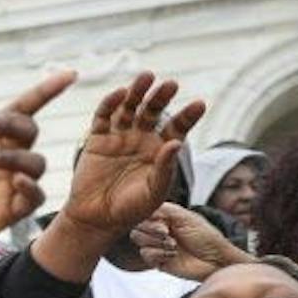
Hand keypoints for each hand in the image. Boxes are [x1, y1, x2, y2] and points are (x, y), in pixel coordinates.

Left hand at [0, 70, 75, 271]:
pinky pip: (35, 197)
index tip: (68, 75)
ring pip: (36, 163)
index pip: (22, 110)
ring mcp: (9, 184)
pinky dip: (31, 187)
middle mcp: (4, 158)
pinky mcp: (10, 211)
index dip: (46, 92)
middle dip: (12, 124)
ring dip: (14, 156)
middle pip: (29, 131)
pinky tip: (15, 180)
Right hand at [62, 74, 206, 243]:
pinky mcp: (97, 138)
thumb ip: (165, 168)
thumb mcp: (154, 192)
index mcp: (160, 150)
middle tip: (171, 84)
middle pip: (153, 110)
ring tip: (146, 77)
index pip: (178, 126)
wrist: (97, 219)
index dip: (188, 115)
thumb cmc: (131, 209)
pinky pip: (104, 116)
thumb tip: (177, 142)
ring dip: (137, 92)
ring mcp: (119, 136)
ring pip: (130, 107)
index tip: (200, 104)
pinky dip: (110, 104)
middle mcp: (141, 138)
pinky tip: (119, 94)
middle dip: (161, 97)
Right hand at [131, 203, 251, 282]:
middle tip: (168, 234)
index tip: (164, 223)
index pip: (143, 214)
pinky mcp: (158, 261)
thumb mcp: (187, 217)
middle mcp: (159, 230)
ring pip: (139, 241)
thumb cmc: (207, 237)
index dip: (149, 218)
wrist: (216, 260)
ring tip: (174, 246)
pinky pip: (146, 255)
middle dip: (151, 231)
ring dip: (157, 243)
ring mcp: (157, 246)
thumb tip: (145, 207)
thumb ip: (165, 209)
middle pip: (137, 227)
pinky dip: (159, 254)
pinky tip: (173, 255)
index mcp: (165, 217)